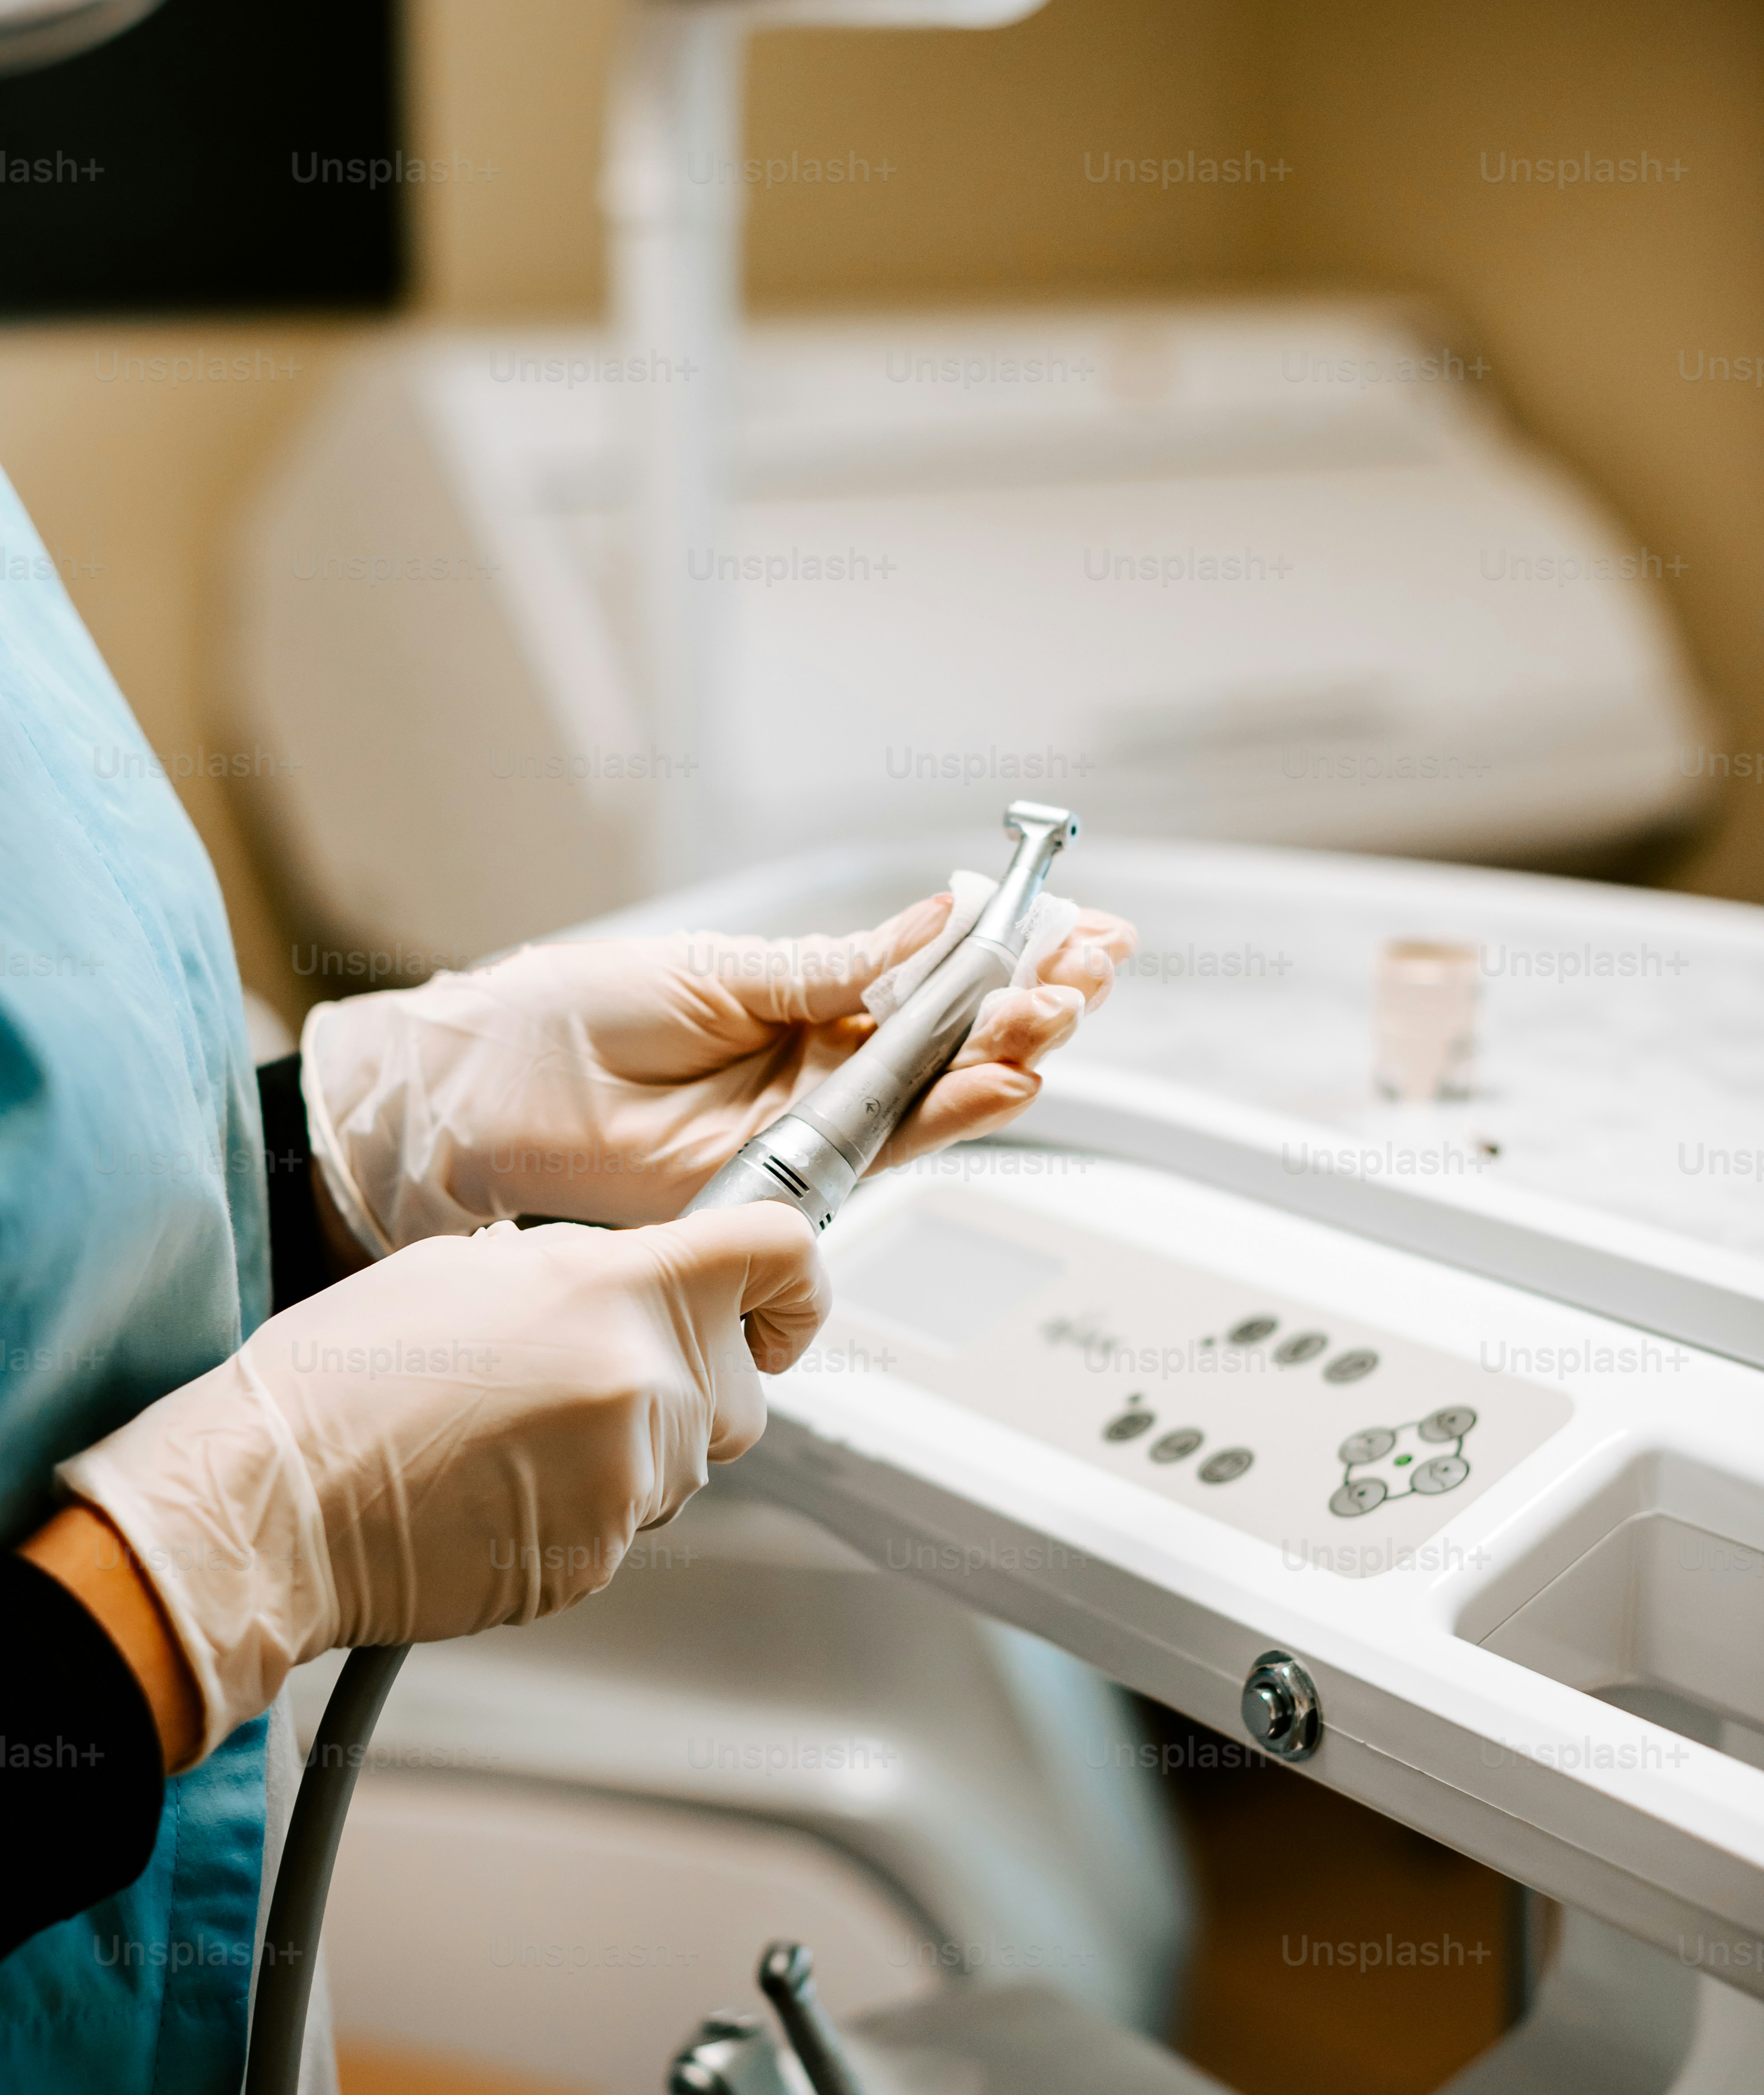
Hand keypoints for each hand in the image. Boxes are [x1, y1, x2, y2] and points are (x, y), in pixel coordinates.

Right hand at [54, 1205, 825, 1757]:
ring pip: (682, 1464)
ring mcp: (626, 1478)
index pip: (779, 1255)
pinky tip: (496, 1491)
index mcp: (613, 1288)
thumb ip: (582, 1274)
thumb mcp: (466, 1269)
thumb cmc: (339, 1383)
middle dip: (685, 1387)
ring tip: (508, 1439)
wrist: (273, 1502)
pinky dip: (582, 1512)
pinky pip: (628, 1527)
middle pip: (740, 1388)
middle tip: (579, 1386)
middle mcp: (640, 1380)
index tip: (788, 1307)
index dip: (799, 1283)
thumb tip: (631, 1283)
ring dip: (624, 1454)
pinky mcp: (599, 1559)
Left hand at [302, 895, 1136, 1249]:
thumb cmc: (569, 1019)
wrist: (486, 1095)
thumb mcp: (715, 970)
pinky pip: (887, 1146)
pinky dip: (950, 1115)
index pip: (931, 973)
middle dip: (1032, 1000)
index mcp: (805, 995)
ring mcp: (811, 1120)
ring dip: (1008, 1054)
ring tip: (1059, 1015)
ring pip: (938, 1093)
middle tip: (1085, 969)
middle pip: (955, 1036)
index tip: (1074, 921)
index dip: (1009, 951)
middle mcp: (820, 1060)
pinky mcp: (790, 1173)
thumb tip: (931, 923)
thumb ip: (831, 966)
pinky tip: (1001, 1081)